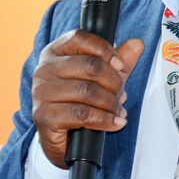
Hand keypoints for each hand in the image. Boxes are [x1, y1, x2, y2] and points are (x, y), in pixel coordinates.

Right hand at [31, 30, 143, 167]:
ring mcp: (41, 93)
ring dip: (111, 103)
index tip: (119, 65)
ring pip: (86, 90)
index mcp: (55, 52)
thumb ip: (119, 61)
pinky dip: (104, 120)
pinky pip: (81, 114)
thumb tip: (137, 43)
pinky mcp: (43, 116)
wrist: (64, 140)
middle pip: (89, 65)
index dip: (105, 50)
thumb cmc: (81, 102)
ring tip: (119, 111)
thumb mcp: (104, 79)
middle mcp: (44, 69)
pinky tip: (114, 123)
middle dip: (113, 81)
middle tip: (121, 94)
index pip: (80, 38)